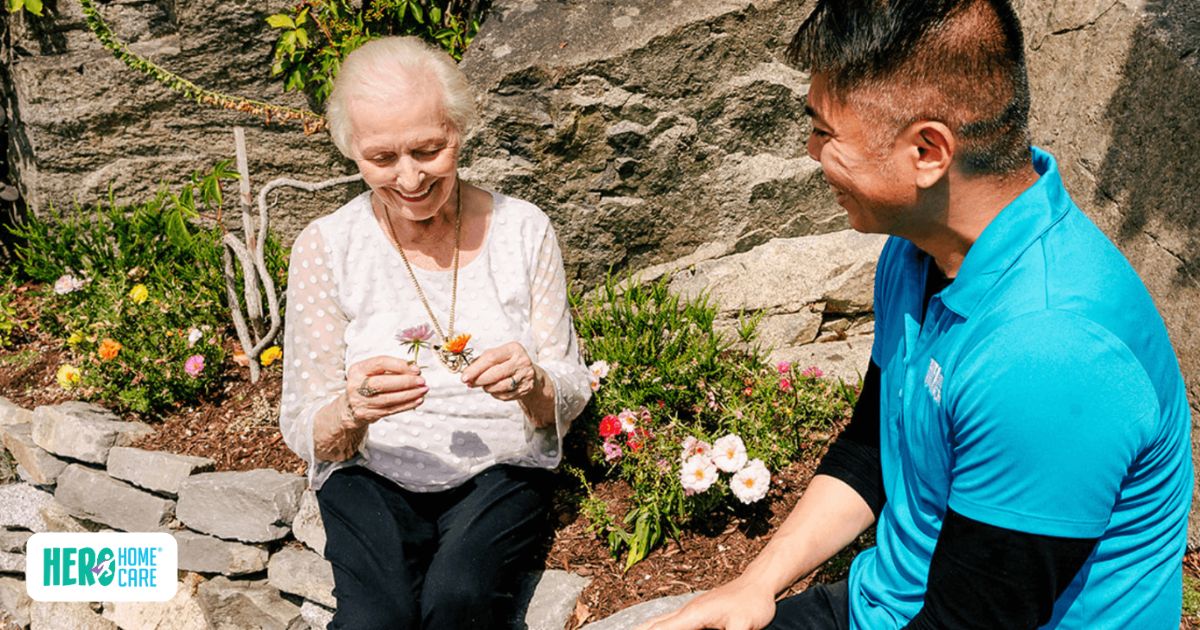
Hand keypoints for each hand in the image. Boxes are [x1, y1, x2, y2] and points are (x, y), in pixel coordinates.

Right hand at [344, 355, 427, 426]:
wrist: (351, 407)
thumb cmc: (367, 385)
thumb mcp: (373, 372)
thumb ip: (391, 369)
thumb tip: (414, 369)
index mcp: (357, 369)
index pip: (381, 363)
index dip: (400, 365)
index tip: (416, 369)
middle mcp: (355, 385)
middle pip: (383, 383)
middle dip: (406, 382)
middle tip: (422, 381)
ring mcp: (360, 402)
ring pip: (388, 399)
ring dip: (410, 395)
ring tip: (423, 390)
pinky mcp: (367, 414)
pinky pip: (390, 410)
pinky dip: (406, 405)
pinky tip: (417, 400)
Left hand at [459, 341, 538, 401]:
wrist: (530, 373)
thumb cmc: (508, 362)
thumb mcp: (498, 355)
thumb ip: (482, 361)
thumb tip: (467, 374)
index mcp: (513, 349)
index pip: (491, 358)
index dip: (476, 368)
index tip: (464, 376)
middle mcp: (522, 361)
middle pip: (496, 373)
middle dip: (479, 380)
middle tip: (469, 383)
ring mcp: (525, 376)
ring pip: (500, 386)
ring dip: (487, 388)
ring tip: (484, 385)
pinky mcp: (526, 389)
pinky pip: (505, 395)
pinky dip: (495, 394)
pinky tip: (494, 389)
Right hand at [636, 577, 775, 629]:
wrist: (759, 584)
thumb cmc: (752, 604)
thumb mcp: (744, 628)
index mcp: (692, 616)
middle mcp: (686, 612)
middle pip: (652, 625)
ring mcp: (690, 611)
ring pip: (659, 622)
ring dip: (644, 628)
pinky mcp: (697, 613)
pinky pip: (670, 622)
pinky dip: (656, 627)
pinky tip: (654, 628)